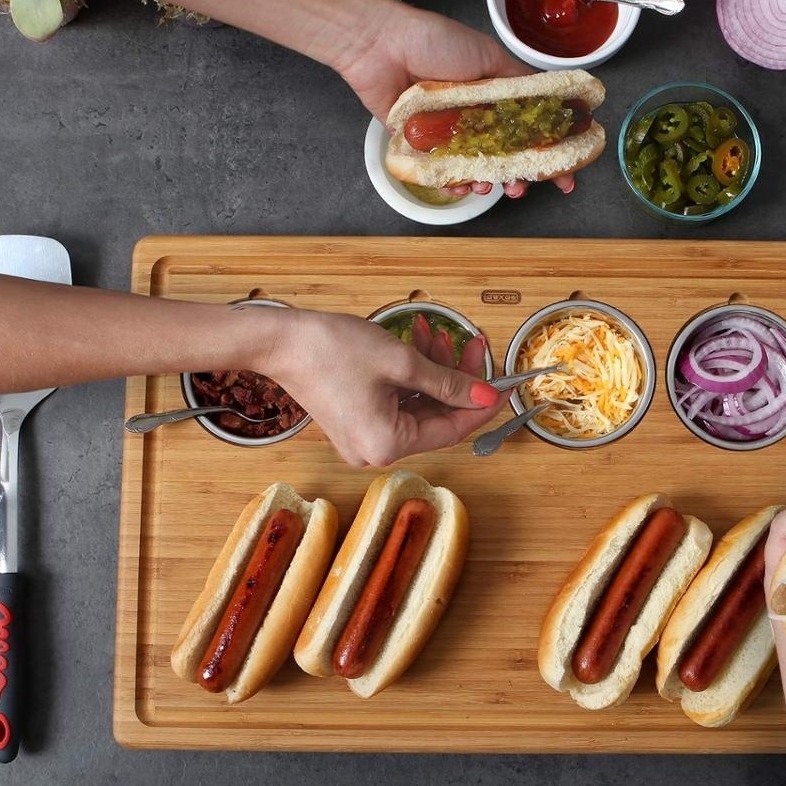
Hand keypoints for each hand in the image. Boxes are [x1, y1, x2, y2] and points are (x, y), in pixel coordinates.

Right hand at [261, 309, 505, 466]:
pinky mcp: (356, 421)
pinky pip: (398, 402)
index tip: (503, 384)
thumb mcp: (401, 362)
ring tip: (436, 334)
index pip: (453, 429)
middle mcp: (375, 451)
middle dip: (455, 378)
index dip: (481, 405)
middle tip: (471, 345)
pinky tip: (418, 344)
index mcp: (388, 444)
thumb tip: (486, 396)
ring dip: (432, 371)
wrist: (281, 340)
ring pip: (419, 405)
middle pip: (436, 415)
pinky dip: (410, 377)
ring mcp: (364, 438)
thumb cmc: (331, 350)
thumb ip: (449, 382)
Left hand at [337, 3, 575, 196]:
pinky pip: (442, 173)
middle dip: (518, 176)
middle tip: (522, 188)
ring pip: (475, 169)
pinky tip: (458, 186)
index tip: (566, 174)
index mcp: (494, 96)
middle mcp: (474, 117)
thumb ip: (519, 82)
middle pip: (504, 156)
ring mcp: (449, 134)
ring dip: (486, 182)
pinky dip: (453, 183)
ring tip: (488, 185)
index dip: (549, 152)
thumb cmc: (435, 42)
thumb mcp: (488, 57)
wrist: (383, 47)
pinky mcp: (422, 146)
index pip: (528, 129)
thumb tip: (554, 97)